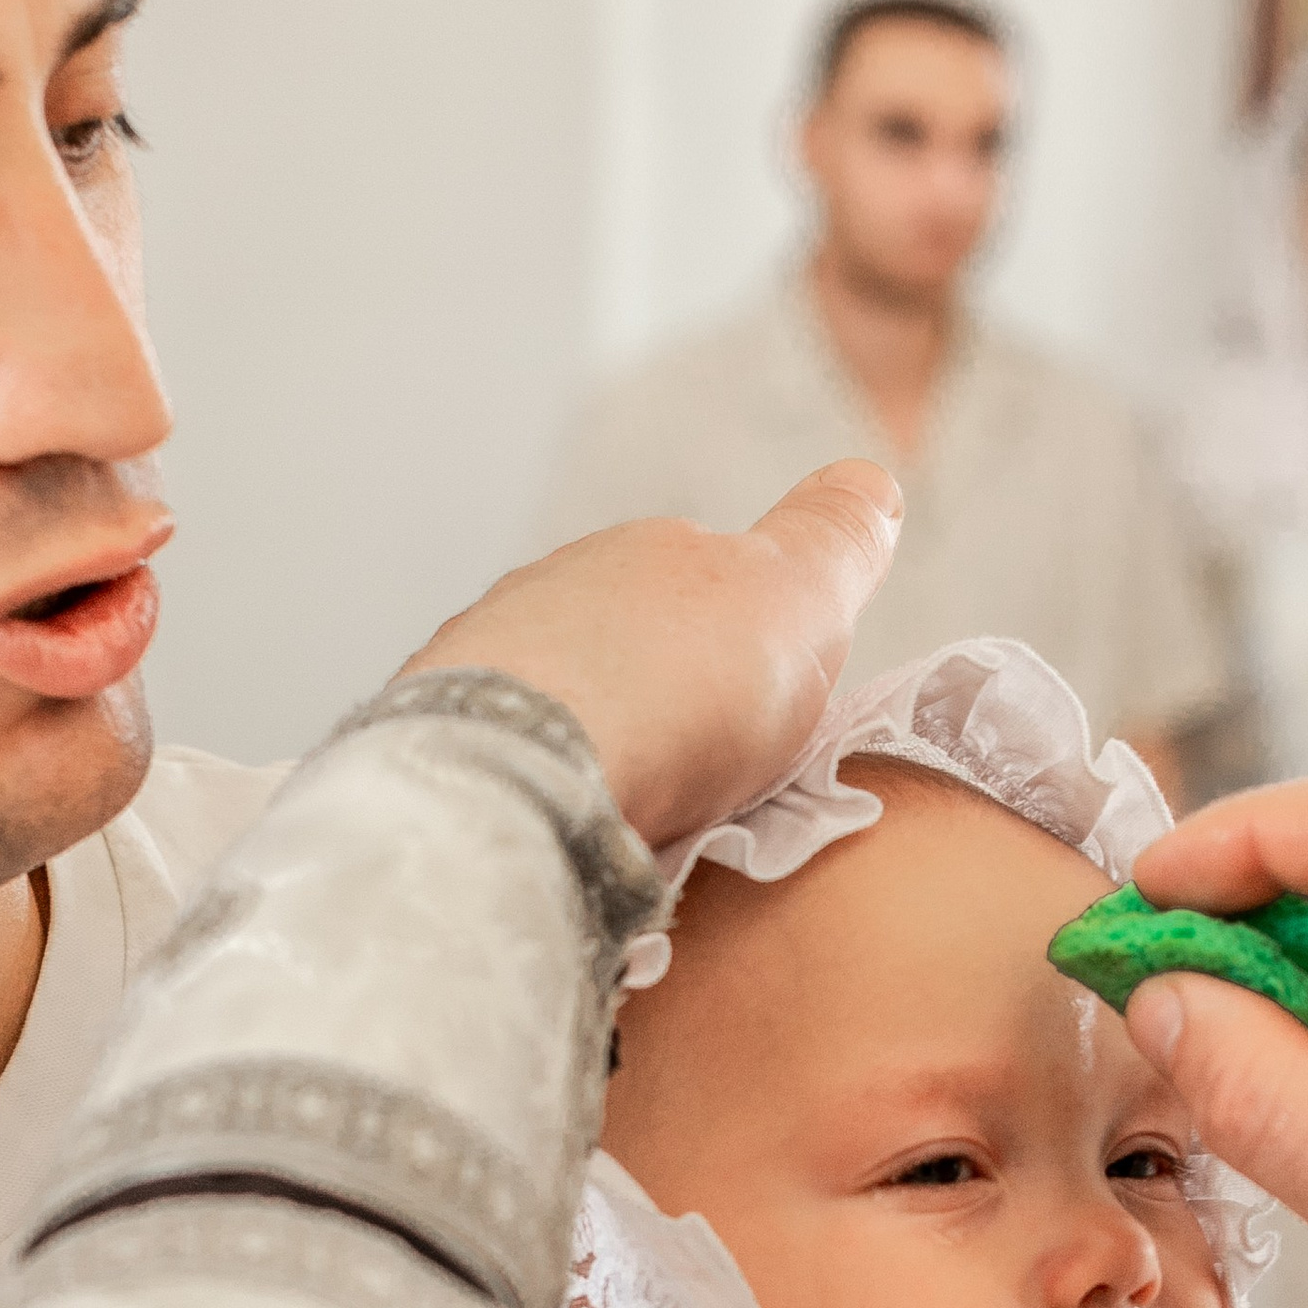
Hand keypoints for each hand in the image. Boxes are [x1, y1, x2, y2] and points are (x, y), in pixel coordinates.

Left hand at [403, 463, 900, 847]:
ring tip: (627, 815)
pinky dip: (535, 782)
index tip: (768, 699)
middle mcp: (557, 588)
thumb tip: (871, 480)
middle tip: (701, 776)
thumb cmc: (676, 688)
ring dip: (592, 741)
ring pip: (558, 692)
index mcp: (652, 555)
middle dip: (662, 691)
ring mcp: (485, 656)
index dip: (753, 635)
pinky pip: (504, 754)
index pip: (714, 577)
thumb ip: (834, 539)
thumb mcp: (796, 598)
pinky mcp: (435, 735)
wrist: (523, 770)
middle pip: (628, 638)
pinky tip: (561, 827)